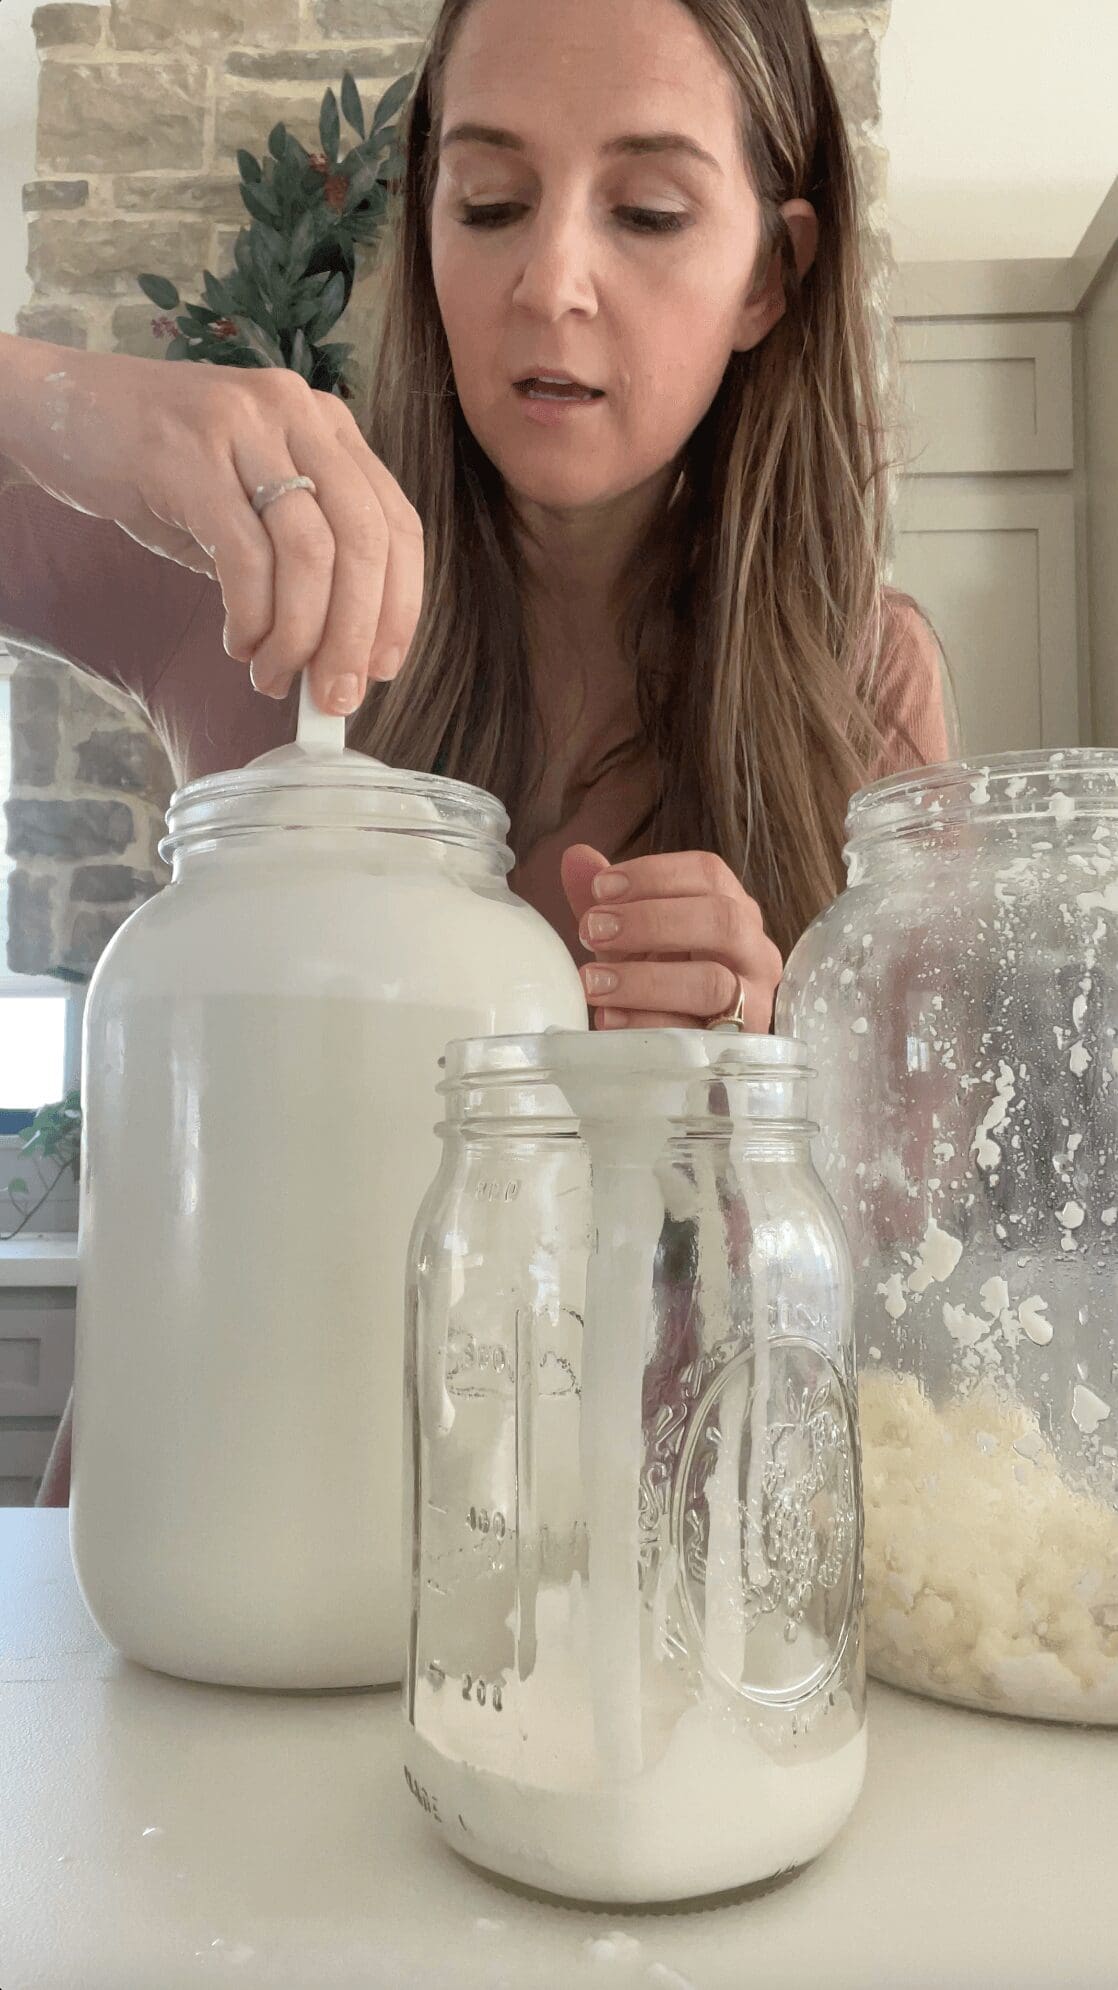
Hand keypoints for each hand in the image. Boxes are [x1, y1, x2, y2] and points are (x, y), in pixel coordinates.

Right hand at [0, 335, 422, 715]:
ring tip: (274, 677)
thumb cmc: (158, 467)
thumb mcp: (249, 498)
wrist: (57, 410)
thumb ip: (299, 556)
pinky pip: (244, 556)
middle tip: (334, 696)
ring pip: (310, 553)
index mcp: (326, 425)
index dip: (400, 605)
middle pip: (363, 541)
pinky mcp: (188, 453)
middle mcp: (296, 412)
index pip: (396, 523)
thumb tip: (340, 652)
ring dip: (299, 636)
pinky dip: (250, 616)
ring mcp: (244, 425)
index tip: (382, 668)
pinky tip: (237, 642)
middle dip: (355, 635)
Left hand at [561, 844, 782, 1030]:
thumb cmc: (662, 980)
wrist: (689, 1051)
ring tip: (592, 981)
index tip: (600, 887)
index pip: (709, 873)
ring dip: (644, 980)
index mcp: (733, 909)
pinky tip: (607, 1018)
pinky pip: (694, 1035)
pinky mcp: (738, 1048)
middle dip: (651, 922)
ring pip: (712, 982)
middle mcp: (754, 951)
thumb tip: (576, 856)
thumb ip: (608, 900)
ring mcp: (754, 1002)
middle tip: (592, 931)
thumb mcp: (633, 938)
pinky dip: (646, 1024)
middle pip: (721, 919)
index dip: (653, 874)